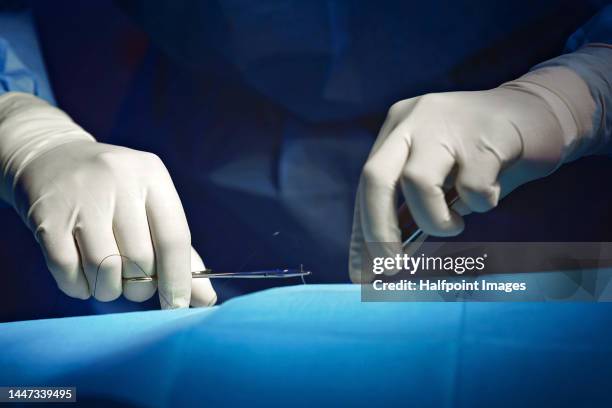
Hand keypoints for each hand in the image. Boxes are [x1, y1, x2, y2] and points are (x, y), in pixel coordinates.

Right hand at [0, 93, 215, 307]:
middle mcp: (119, 180)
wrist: (50, 158)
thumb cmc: (114, 192)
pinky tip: (82, 277)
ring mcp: (81, 197)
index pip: (174, 238)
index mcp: (152, 176)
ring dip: (108, 289)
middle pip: (139, 259)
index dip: (178, 280)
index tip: (178, 307)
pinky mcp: (47, 216)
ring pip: (104, 269)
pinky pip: (68, 271)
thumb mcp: (150, 205)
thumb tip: (205, 299)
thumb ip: (179, 252)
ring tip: (107, 280)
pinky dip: (79, 287)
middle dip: (139, 287)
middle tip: (134, 285)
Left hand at [349, 66, 595, 281]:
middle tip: (391, 264)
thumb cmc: (482, 155)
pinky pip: (471, 187)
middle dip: (378, 229)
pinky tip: (492, 190)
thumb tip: (383, 259)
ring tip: (456, 223)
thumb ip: (412, 209)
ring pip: (418, 182)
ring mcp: (448, 122)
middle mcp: (415, 119)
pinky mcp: (485, 135)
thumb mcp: (440, 176)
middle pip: (376, 177)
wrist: (541, 113)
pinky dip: (481, 203)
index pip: (369, 183)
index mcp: (398, 128)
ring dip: (436, 220)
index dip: (364, 230)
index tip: (364, 272)